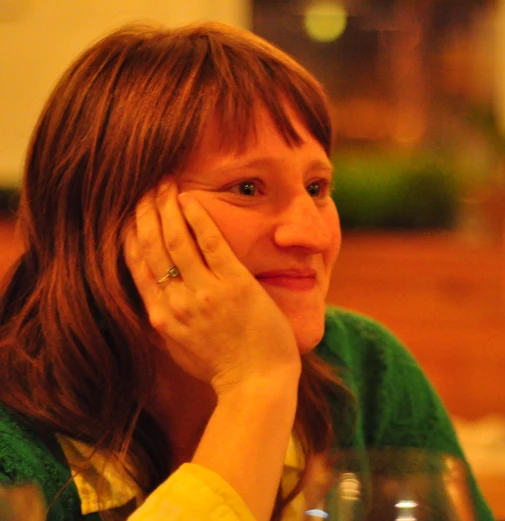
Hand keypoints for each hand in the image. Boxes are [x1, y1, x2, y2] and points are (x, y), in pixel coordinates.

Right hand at [123, 178, 300, 395]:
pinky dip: (198, 219)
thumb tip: (153, 304)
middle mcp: (177, 303)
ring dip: (167, 208)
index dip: (130, 236)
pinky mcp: (235, 286)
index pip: (137, 267)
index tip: (128, 213)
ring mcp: (205, 293)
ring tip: (164, 183)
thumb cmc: (224, 370)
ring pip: (176, 241)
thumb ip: (165, 325)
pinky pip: (211, 244)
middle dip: (145, 213)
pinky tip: (191, 199)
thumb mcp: (181, 351)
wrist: (257, 385)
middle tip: (144, 187)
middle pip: (151, 248)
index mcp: (161, 318)